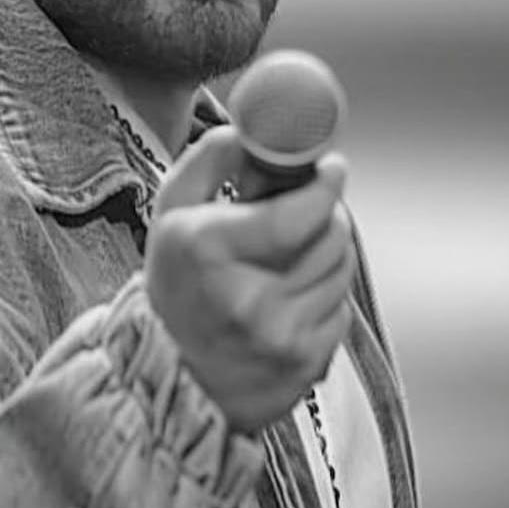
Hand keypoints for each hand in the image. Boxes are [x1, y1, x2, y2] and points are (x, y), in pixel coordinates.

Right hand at [144, 126, 355, 433]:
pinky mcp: (305, 365)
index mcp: (210, 250)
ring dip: (327, 255)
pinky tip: (291, 299)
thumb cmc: (175, 288)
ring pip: (341, 273)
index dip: (325, 185)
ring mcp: (280, 336)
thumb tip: (248, 132)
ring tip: (293, 258)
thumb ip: (208, 161)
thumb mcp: (171, 213)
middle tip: (310, 210)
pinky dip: (325, 298)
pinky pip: (341, 313)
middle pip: (331, 237)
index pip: (299, 213)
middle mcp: (248, 297)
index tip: (331, 168)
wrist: (167, 375)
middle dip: (327, 214)